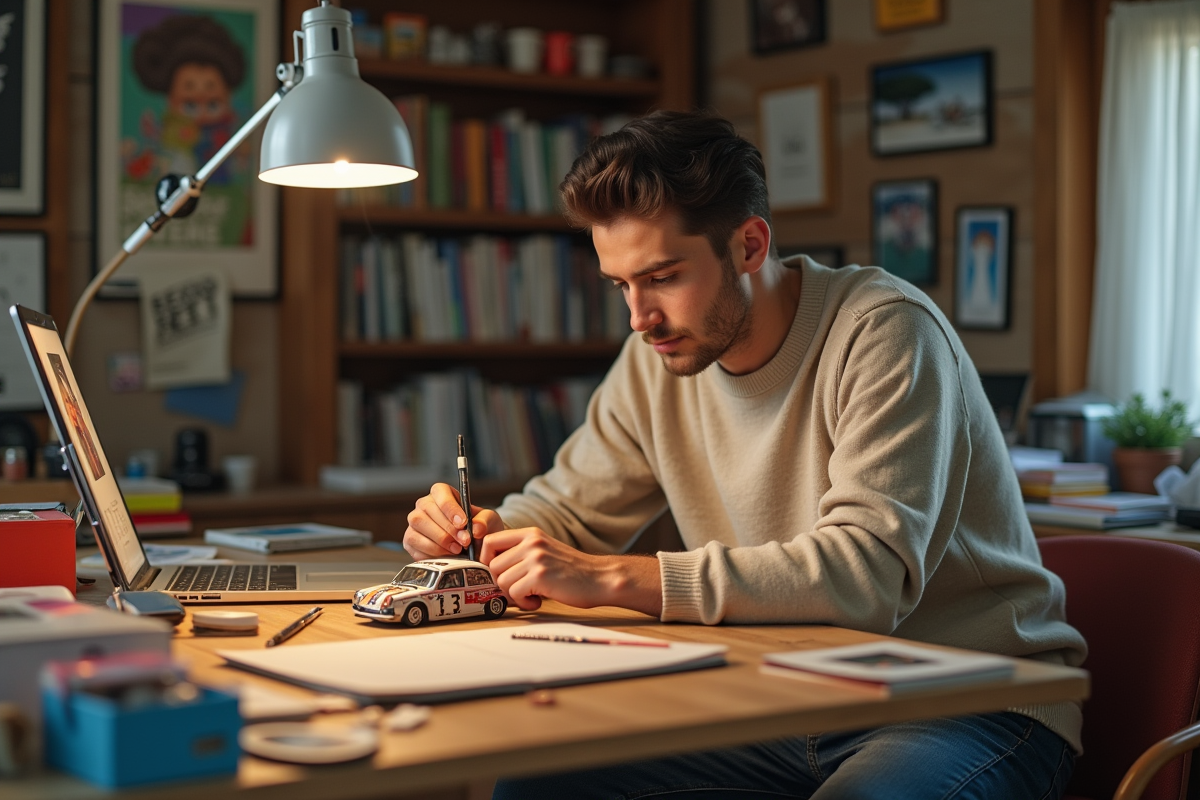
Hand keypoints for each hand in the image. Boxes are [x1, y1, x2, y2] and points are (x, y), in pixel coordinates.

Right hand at [403, 483, 505, 560]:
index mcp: (442, 492)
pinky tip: (446, 555)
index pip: (440, 493)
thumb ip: (484, 521)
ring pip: (419, 526)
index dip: (450, 508)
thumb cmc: (479, 528)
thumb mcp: (489, 520)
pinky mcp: (410, 540)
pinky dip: (431, 552)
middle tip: (464, 541)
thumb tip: (476, 528)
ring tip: (457, 549)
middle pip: (427, 510)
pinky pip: (414, 543)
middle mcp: (424, 504)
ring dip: (439, 541)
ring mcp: (415, 522)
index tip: (463, 523)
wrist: (474, 547)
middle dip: (448, 529)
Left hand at [480, 528, 662, 615]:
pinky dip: (523, 603)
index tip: (496, 574)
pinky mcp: (540, 576)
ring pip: (501, 581)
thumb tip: (490, 569)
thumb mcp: (545, 551)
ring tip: (531, 596)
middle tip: (519, 590)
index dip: (485, 560)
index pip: (489, 541)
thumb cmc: (572, 571)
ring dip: (513, 595)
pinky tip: (537, 602)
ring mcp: (536, 558)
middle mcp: (531, 543)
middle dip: (502, 583)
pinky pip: (514, 593)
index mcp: (530, 534)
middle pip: (492, 566)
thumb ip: (521, 554)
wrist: (600, 578)